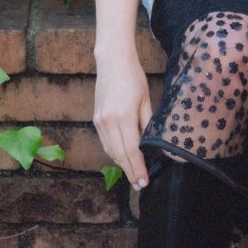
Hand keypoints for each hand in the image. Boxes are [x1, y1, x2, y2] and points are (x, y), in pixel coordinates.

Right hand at [93, 54, 152, 190]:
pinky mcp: (96, 119)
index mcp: (124, 116)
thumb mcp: (146, 100)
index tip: (144, 181)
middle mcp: (108, 121)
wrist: (112, 61)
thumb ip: (148, 124)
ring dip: (122, 165)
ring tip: (133, 176)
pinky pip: (106, 142)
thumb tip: (151, 145)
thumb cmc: (134, 78)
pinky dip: (114, 153)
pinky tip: (123, 159)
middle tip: (139, 185)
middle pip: (120, 155)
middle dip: (130, 172)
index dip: (139, 168)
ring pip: (111, 151)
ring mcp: (100, 121)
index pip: (132, 150)